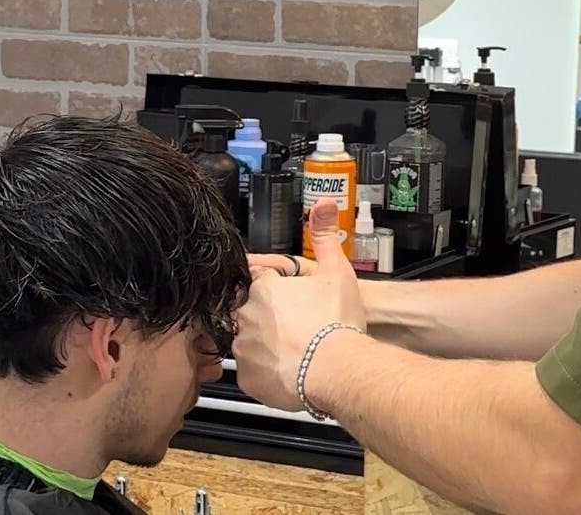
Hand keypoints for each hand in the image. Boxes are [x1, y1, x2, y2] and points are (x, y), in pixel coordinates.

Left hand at [232, 199, 365, 410]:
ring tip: (295, 351)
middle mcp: (246, 314)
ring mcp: (243, 347)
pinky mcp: (246, 377)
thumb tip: (324, 202)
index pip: (259, 279)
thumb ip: (325, 235)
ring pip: (249, 342)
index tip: (290, 299)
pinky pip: (251, 373)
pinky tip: (288, 371)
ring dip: (266, 345)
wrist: (336, 369)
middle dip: (270, 318)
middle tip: (297, 327)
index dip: (275, 287)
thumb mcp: (337, 270)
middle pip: (252, 311)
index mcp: (264, 287)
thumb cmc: (335, 322)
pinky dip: (265, 373)